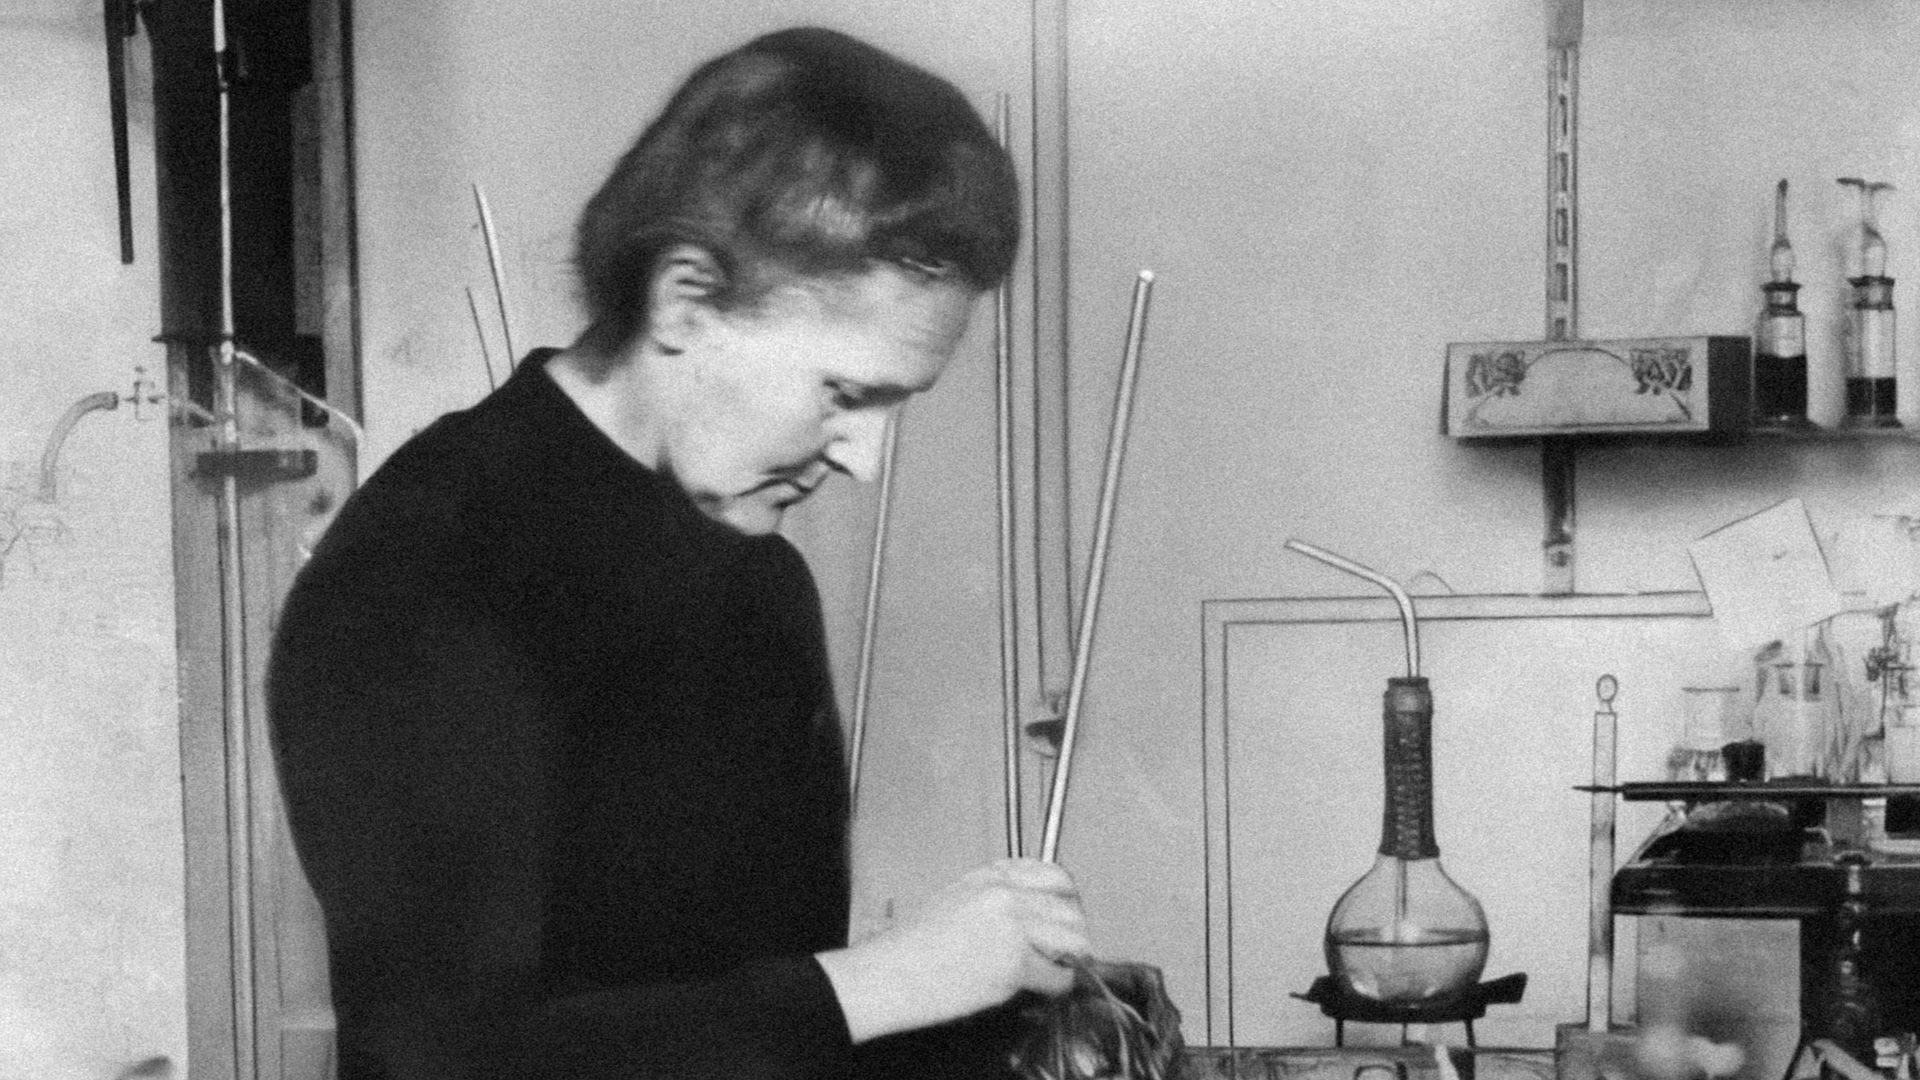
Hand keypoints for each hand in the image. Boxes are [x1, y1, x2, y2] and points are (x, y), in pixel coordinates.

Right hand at [817, 858, 1088, 1042]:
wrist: (891, 972)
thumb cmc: (914, 944)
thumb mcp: (955, 898)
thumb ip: (995, 896)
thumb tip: (1032, 911)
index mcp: (991, 876)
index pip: (1055, 874)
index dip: (1067, 898)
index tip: (1066, 914)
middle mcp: (1006, 894)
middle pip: (1071, 907)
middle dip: (1073, 930)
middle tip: (1065, 948)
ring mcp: (1012, 927)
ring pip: (1074, 939)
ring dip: (1070, 957)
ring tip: (1055, 966)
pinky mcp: (1014, 962)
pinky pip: (1059, 975)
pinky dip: (1058, 985)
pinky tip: (1045, 987)